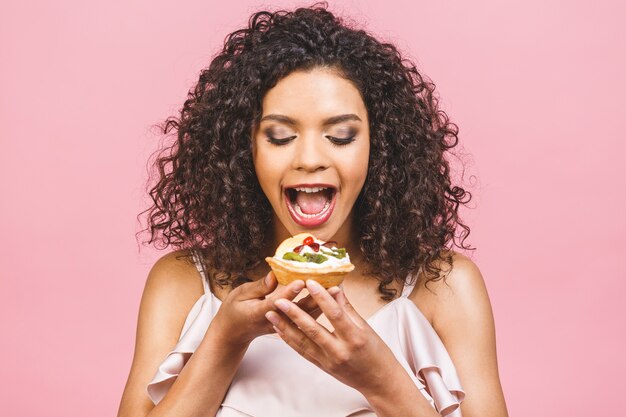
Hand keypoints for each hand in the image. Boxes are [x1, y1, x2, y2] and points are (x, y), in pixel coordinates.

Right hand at [210, 273, 323, 347]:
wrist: (233, 334)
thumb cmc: (234, 311)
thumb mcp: (240, 295)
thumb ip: (258, 287)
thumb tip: (274, 276)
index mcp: (258, 314)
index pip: (276, 303)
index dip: (289, 293)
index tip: (301, 282)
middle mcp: (274, 322)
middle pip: (298, 312)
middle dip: (316, 299)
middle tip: (332, 286)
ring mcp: (282, 327)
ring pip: (306, 317)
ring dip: (322, 305)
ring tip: (337, 291)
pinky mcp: (288, 327)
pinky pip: (306, 319)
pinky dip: (318, 309)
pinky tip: (331, 300)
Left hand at [265, 279, 400, 392]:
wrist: (379, 382)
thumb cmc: (377, 352)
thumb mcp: (367, 328)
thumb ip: (348, 308)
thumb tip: (335, 288)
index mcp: (355, 338)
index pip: (335, 314)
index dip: (321, 297)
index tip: (309, 282)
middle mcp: (340, 351)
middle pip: (313, 329)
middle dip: (294, 314)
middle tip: (279, 300)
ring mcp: (329, 361)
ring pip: (303, 343)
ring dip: (285, 328)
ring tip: (271, 314)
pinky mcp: (323, 367)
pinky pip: (303, 352)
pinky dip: (290, 341)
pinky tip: (279, 330)